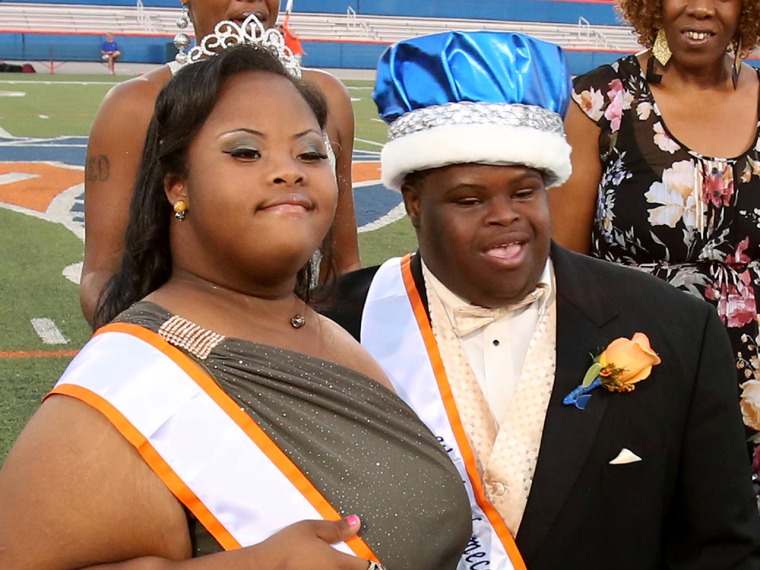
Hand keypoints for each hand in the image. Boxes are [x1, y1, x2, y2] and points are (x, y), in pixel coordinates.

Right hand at [249, 516, 376, 569]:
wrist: (260, 568)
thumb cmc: (283, 549)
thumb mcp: (310, 528)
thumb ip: (336, 527)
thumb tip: (355, 523)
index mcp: (337, 563)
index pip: (366, 566)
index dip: (371, 562)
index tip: (372, 560)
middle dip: (356, 567)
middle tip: (353, 561)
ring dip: (342, 569)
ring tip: (333, 562)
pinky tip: (319, 566)